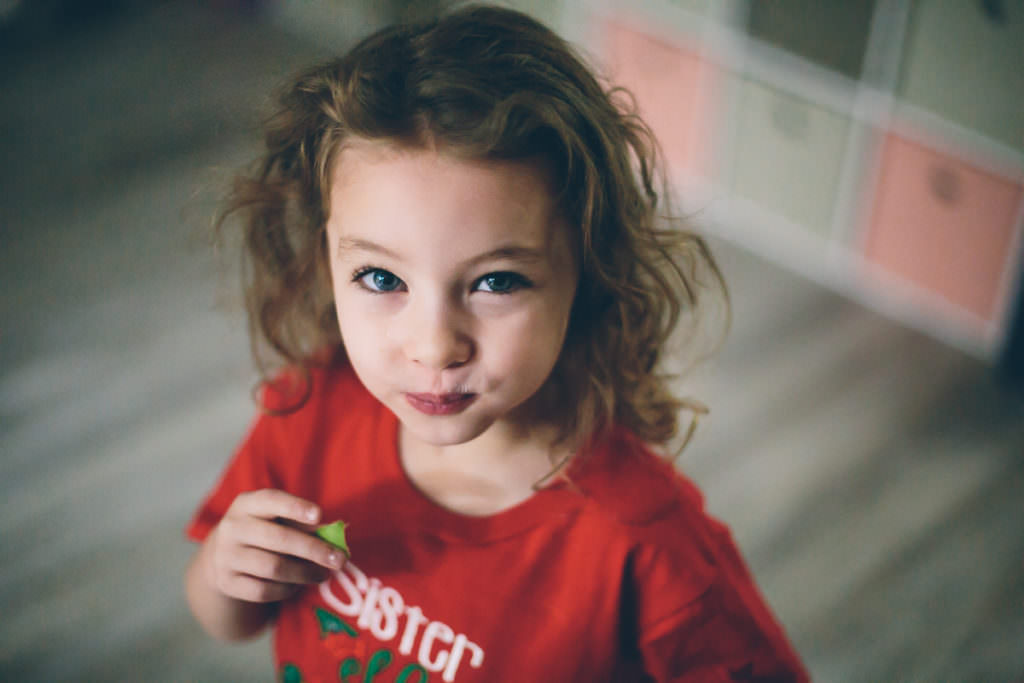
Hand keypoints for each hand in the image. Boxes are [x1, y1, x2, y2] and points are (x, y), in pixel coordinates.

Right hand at [203, 489, 345, 603]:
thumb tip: (330, 532)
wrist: (222, 555)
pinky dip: (286, 589)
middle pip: (278, 539)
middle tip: (339, 560)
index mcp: (246, 504)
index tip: (319, 515)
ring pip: (273, 568)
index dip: (295, 507)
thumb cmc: (263, 530)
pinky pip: (264, 591)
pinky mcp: (227, 582)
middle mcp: (232, 528)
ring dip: (305, 573)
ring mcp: (226, 556)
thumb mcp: (276, 518)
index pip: (271, 500)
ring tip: (324, 574)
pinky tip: (298, 585)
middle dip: (313, 550)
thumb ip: (300, 522)